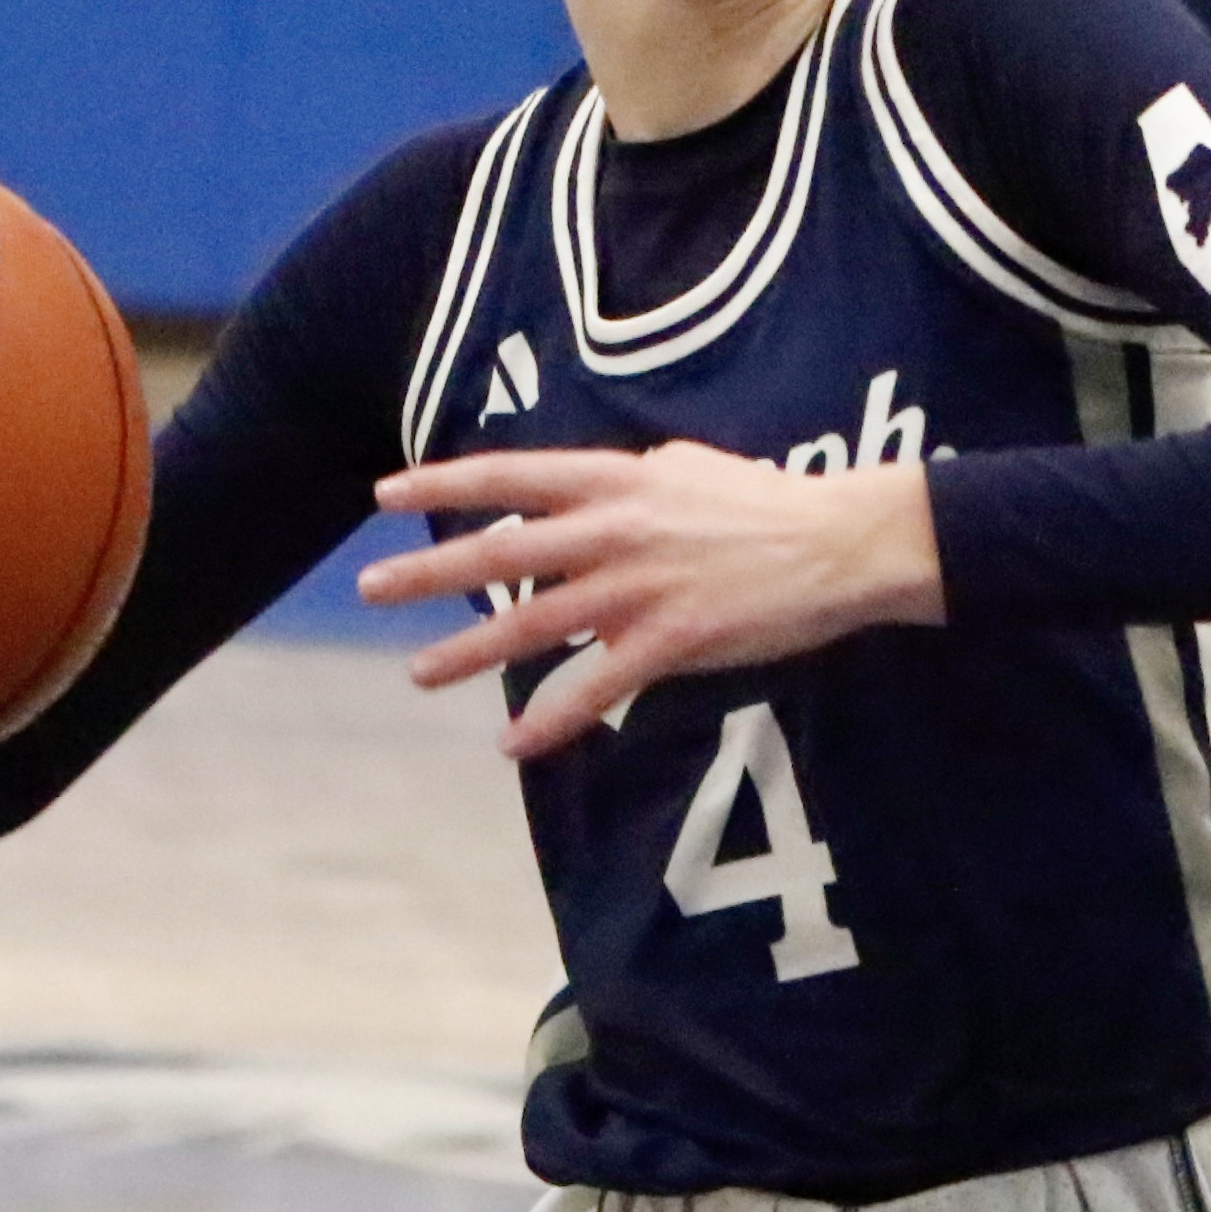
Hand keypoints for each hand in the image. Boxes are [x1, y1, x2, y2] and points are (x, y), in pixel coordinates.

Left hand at [361, 444, 944, 755]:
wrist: (842, 542)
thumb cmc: (769, 502)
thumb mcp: (686, 468)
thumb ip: (626, 481)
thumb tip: (580, 491)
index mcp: (617, 480)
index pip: (511, 477)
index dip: (444, 485)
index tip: (386, 495)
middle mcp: (616, 529)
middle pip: (503, 553)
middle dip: (429, 572)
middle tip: (369, 589)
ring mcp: (640, 587)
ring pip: (535, 622)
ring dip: (469, 650)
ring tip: (419, 670)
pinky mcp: (671, 641)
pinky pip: (595, 688)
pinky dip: (550, 719)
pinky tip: (513, 743)